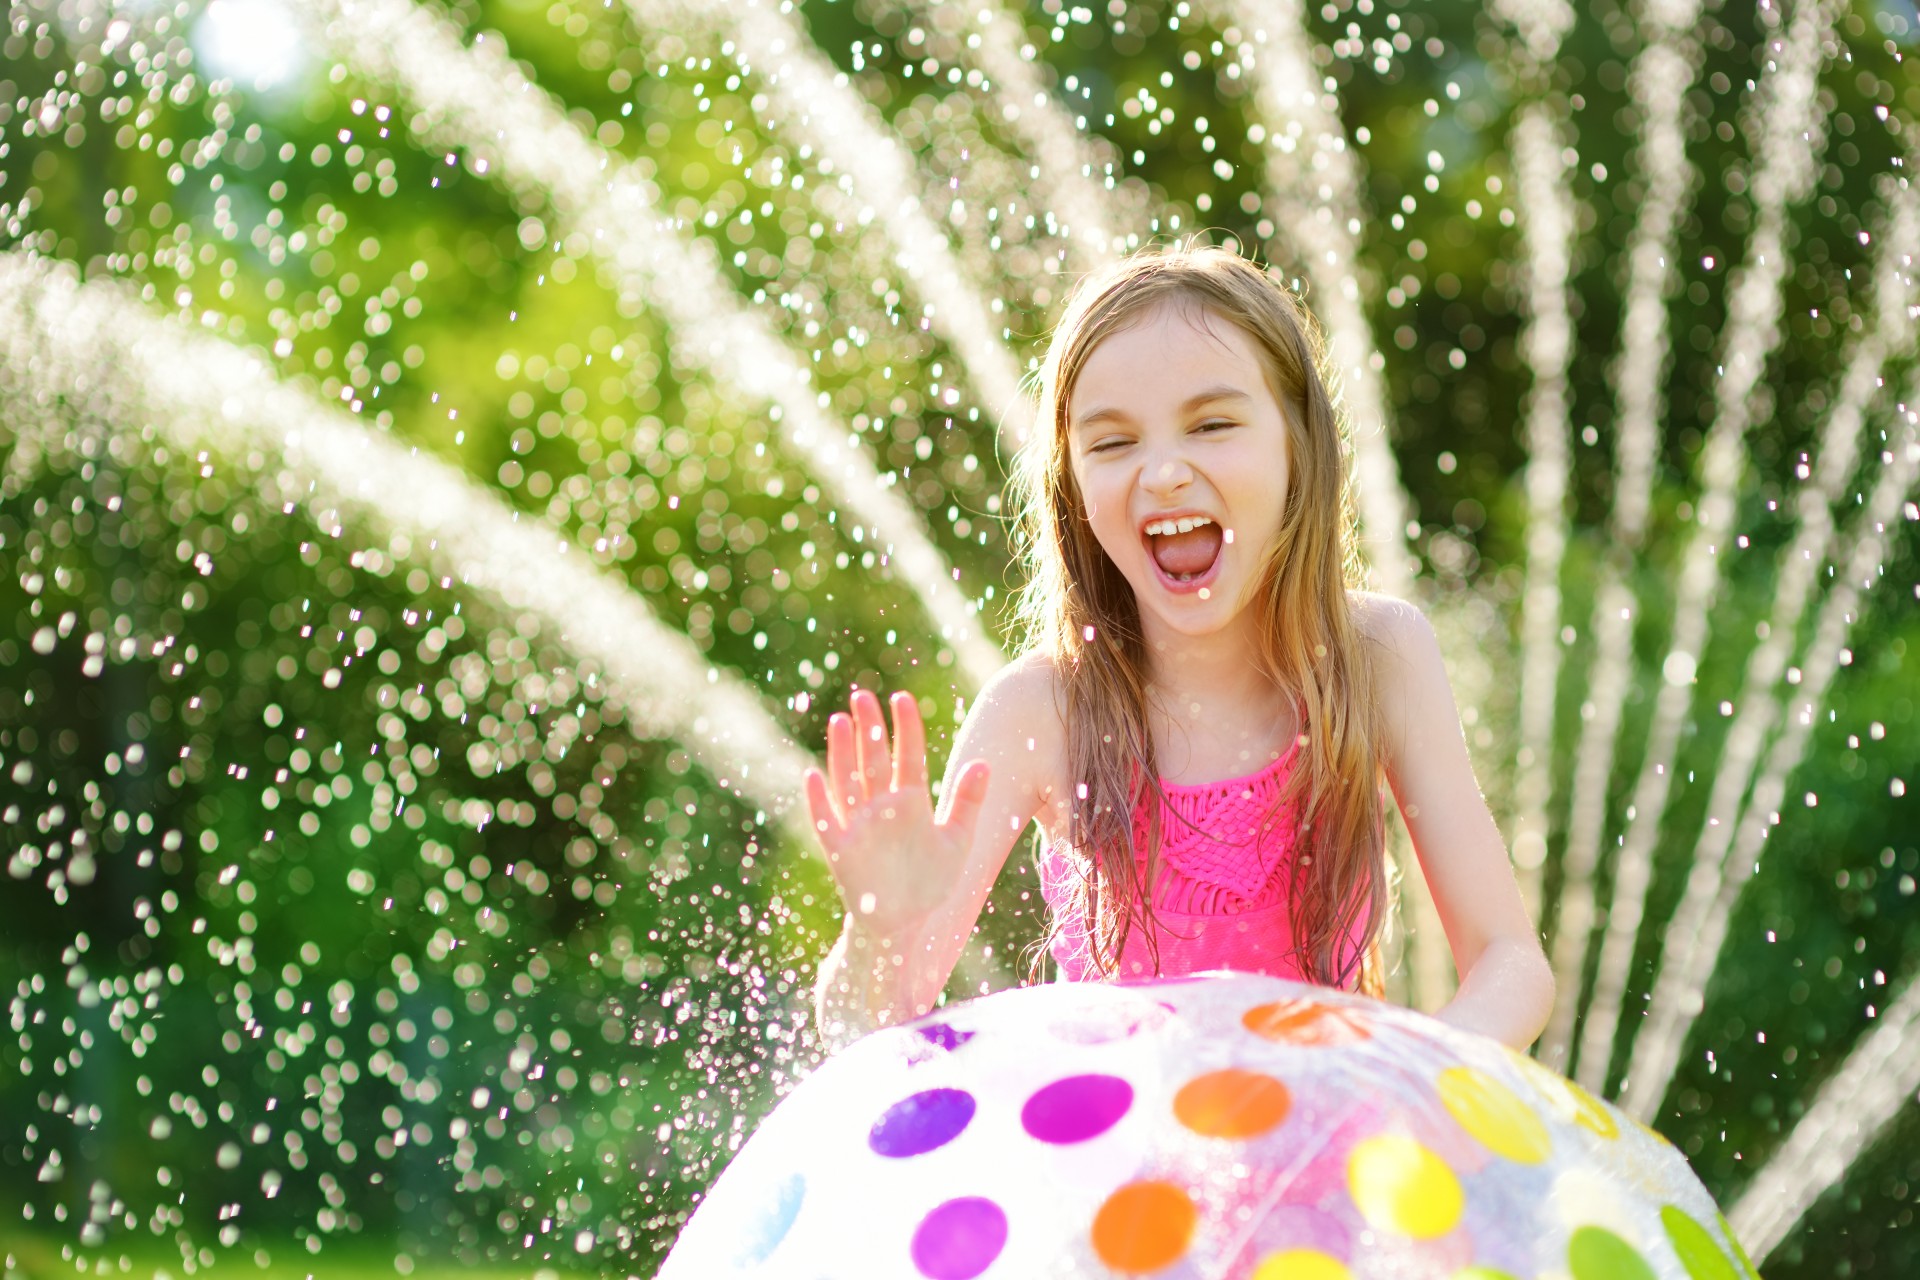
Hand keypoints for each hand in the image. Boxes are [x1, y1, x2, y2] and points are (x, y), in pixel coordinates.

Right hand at [802, 689, 989, 938]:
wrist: (904, 923)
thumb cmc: (930, 880)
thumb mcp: (957, 840)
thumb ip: (968, 802)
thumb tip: (983, 763)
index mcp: (910, 801)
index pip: (906, 756)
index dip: (904, 728)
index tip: (902, 698)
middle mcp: (882, 807)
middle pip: (872, 760)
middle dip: (868, 729)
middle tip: (862, 695)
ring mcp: (859, 826)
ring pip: (848, 783)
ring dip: (842, 754)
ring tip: (839, 721)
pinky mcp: (841, 851)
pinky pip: (827, 821)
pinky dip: (818, 800)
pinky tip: (813, 775)